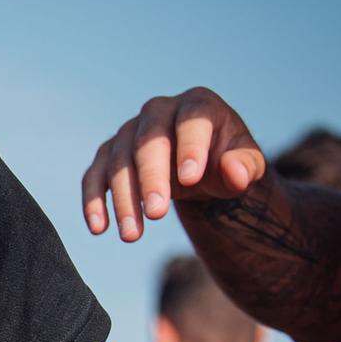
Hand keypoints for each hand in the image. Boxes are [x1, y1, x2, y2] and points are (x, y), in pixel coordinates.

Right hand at [82, 87, 266, 242]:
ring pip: (119, 161)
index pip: (192, 121)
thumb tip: (234, 173)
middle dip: (151, 179)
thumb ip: (245, 167)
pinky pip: (94, 175)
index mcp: (198, 105)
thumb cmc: (224, 162)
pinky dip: (93, 201)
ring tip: (132, 236)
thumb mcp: (247, 165)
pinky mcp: (109, 154)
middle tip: (158, 214)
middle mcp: (159, 111)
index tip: (191, 179)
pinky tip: (99, 228)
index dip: (190, 147)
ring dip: (123, 199)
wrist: (197, 166)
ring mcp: (129, 131)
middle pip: (149, 141)